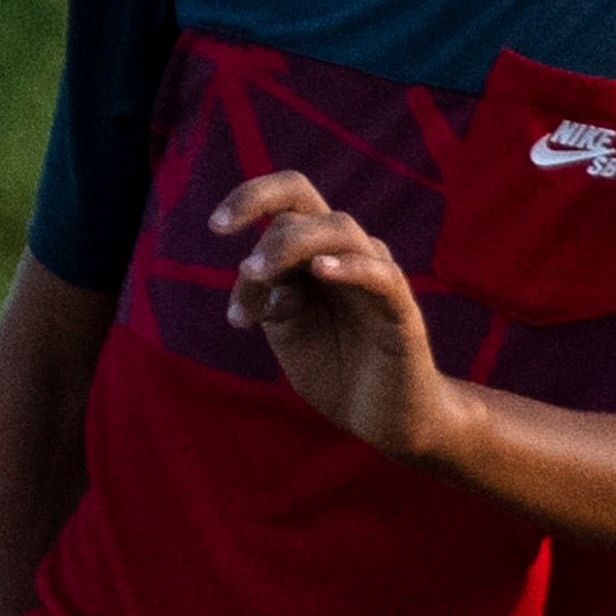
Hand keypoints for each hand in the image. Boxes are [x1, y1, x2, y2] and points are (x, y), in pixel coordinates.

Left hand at [216, 170, 465, 461]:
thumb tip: (254, 271)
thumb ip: (268, 297)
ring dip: (291, 246)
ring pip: (340, 230)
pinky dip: (351, 267)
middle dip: (266, 236)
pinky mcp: (401, 310)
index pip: (290, 199)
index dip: (251, 198)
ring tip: (260, 274)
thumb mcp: (285, 330)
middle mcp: (347, 253)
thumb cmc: (333, 367)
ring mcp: (377, 276)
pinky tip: (321, 270)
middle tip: (246, 274)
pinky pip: (381, 276)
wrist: (378, 417)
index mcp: (316, 252)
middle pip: (307, 207)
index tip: (215, 226)